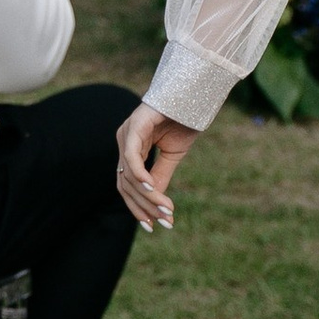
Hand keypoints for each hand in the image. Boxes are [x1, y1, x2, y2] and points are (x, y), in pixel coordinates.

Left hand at [117, 103, 200, 231]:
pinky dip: (141, 175)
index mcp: (130, 148)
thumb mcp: (172, 156)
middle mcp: (123, 140)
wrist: (194, 92)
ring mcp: (126, 133)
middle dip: (143, 207)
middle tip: (163, 222)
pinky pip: (132, 156)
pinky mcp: (134, 125)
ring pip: (129, 175)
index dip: (139, 207)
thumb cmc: (183, 119)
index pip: (128, 185)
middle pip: (125, 184)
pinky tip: (153, 189)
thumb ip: (160, 177)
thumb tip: (155, 204)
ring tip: (166, 210)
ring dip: (148, 196)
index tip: (156, 226)